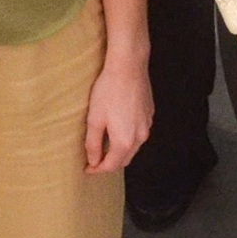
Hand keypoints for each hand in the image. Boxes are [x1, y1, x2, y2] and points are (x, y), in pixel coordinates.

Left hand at [83, 51, 153, 174]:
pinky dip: (127, 137)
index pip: (111, 165)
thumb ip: (93, 144)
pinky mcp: (149, 114)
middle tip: (94, 161)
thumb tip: (93, 161)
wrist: (128, 67)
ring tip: (105, 147)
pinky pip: (138, 133)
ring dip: (119, 151)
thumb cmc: (109, 91)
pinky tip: (118, 128)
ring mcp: (147, 125)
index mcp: (125, 141)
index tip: (87, 170)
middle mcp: (140, 137)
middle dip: (109, 163)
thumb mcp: (94, 119)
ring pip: (133, 147)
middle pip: (124, 159)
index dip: (97, 170)